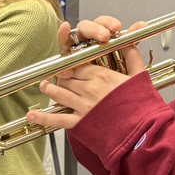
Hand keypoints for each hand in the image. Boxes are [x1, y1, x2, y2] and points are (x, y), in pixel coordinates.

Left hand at [27, 17, 147, 130]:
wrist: (143, 132)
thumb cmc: (142, 107)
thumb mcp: (140, 77)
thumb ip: (132, 57)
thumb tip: (130, 42)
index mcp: (102, 75)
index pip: (78, 64)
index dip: (72, 64)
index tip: (69, 66)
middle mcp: (89, 89)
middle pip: (67, 77)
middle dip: (61, 77)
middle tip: (57, 77)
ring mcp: (83, 106)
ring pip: (59, 93)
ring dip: (49, 89)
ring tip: (44, 86)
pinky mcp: (81, 123)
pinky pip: (58, 119)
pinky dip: (43, 117)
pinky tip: (32, 115)